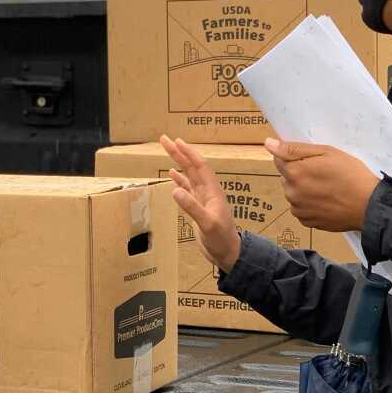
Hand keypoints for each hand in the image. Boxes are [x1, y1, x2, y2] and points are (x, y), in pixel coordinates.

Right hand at [159, 135, 241, 272]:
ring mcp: (203, 198)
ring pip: (189, 175)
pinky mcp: (198, 207)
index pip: (200, 167)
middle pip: (192, 166)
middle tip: (164, 139)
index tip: (176, 141)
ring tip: (167, 149)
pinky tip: (171, 173)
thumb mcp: (207, 224)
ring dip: (178, 162)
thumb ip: (192, 207)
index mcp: (212, 191)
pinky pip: (187, 188)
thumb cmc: (221, 239)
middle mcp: (208, 191)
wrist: (228, 253)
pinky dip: (179, 179)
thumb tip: (175, 190)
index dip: (188, 153)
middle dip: (179, 152)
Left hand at [265, 138, 380, 232]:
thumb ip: (294, 149)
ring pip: (294, 194)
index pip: (279, 159)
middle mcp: (291, 193)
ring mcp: (299, 210)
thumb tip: (268, 144)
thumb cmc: (351, 175)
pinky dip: (310, 204)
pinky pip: (302, 209)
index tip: (312, 160)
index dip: (295, 157)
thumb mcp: (326, 152)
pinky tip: (327, 201)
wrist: (369, 206)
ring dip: (304, 190)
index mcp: (294, 173)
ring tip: (328, 188)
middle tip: (324, 173)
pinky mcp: (307, 222)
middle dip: (300, 173)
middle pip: (287, 178)